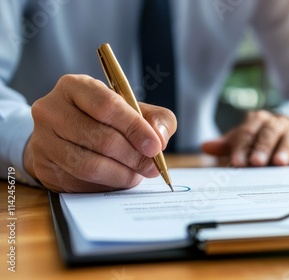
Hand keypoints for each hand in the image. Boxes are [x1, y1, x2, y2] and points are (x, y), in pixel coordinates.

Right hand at [23, 74, 176, 192]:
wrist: (65, 136)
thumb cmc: (105, 119)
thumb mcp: (134, 110)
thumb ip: (156, 118)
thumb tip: (159, 138)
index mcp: (74, 87)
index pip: (106, 106)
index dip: (135, 128)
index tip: (154, 146)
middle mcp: (51, 110)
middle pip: (100, 138)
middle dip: (133, 156)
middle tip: (151, 166)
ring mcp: (43, 140)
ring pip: (89, 165)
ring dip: (121, 174)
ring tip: (137, 174)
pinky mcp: (44, 167)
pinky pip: (80, 182)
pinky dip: (106, 184)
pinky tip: (118, 179)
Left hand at [202, 110, 288, 166]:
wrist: (285, 130)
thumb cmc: (259, 138)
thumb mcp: (242, 139)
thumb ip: (226, 145)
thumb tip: (205, 146)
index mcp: (257, 120)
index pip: (247, 133)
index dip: (242, 148)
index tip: (237, 163)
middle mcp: (275, 124)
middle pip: (268, 134)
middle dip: (262, 149)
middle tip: (256, 163)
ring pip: (288, 139)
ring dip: (284, 151)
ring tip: (279, 163)